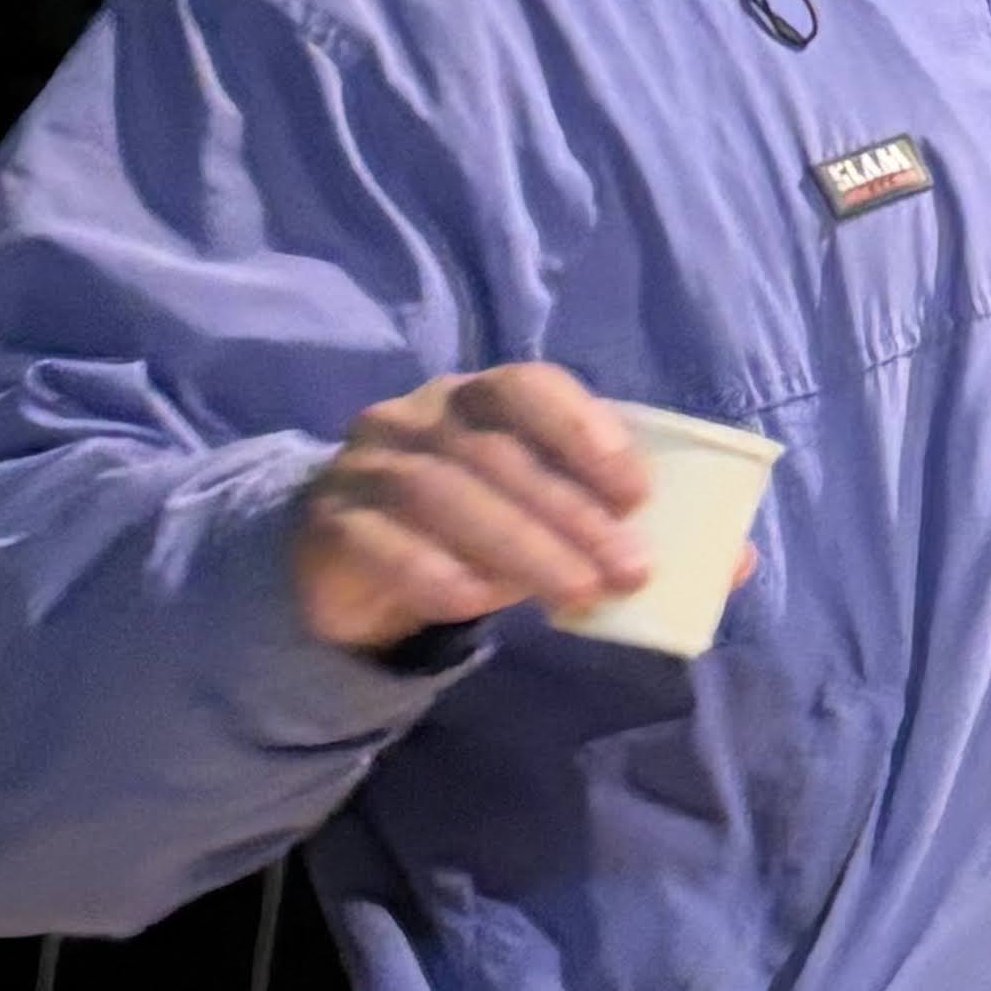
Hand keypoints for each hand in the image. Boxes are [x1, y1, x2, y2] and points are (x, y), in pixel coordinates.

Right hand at [291, 362, 650, 651]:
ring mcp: (367, 465)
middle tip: (627, 570)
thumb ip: (583, 512)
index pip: (527, 388)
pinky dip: (431, 569)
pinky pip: (377, 540)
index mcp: (475, 398)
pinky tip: (476, 602)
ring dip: (520, 546)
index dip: (585, 433)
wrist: (351, 563)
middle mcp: (417, 417)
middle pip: (495, 452)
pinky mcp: (331, 522)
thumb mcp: (528, 510)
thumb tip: (660, 556)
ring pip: (441, 492)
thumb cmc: (468, 528)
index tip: (637, 495)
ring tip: (576, 595)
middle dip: (571, 513)